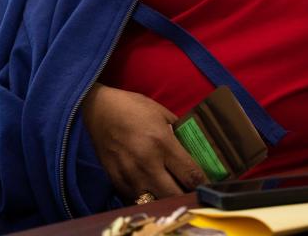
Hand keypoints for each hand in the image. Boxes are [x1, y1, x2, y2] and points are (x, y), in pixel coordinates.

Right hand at [81, 83, 206, 202]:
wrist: (99, 109)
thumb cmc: (134, 107)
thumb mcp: (163, 113)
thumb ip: (179, 132)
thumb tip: (194, 147)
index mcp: (162, 142)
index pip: (190, 174)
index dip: (203, 182)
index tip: (208, 184)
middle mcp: (147, 162)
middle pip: (174, 194)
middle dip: (187, 195)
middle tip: (192, 190)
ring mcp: (130, 175)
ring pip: (155, 201)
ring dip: (166, 198)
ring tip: (172, 191)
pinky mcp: (116, 180)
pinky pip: (136, 199)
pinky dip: (147, 198)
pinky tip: (152, 189)